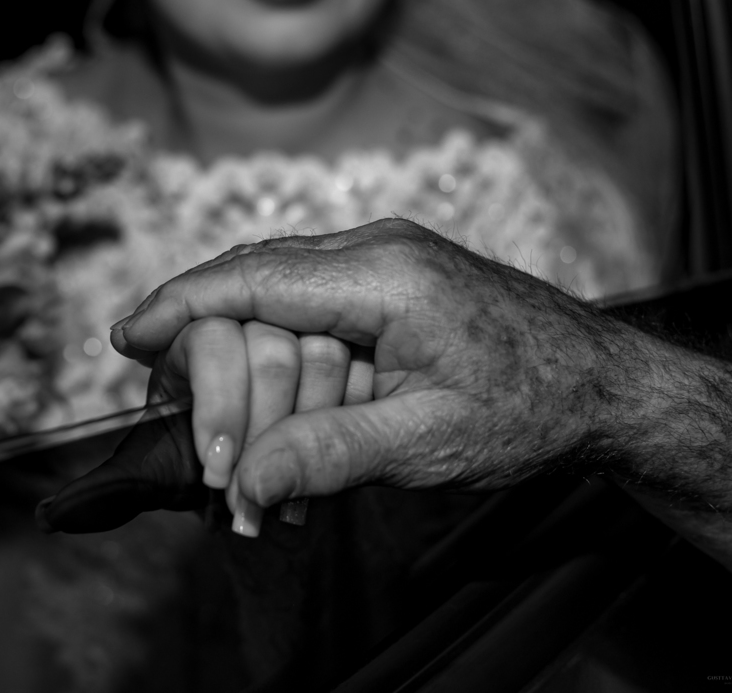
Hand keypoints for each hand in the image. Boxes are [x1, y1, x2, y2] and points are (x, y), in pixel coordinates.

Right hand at [111, 219, 645, 509]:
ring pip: (276, 290)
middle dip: (210, 352)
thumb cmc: (530, 408)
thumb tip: (242, 483)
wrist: (603, 383)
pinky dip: (282, 348)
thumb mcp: (427, 444)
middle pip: (252, 282)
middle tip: (190, 426)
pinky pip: (309, 298)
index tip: (127, 335)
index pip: (251, 279)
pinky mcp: (389, 274)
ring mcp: (384, 255)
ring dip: (248, 358)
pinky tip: (282, 400)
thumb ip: (328, 454)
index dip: (179, 306)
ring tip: (240, 436)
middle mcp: (376, 248)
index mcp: (384, 276)